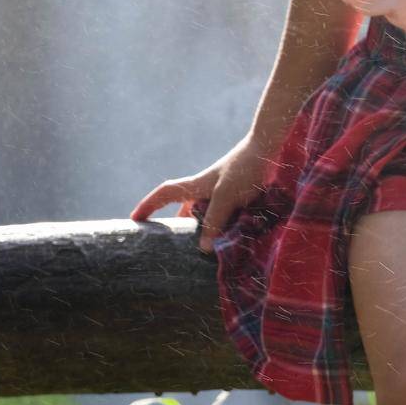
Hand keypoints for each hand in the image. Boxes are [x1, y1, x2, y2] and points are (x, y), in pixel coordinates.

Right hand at [128, 134, 274, 251]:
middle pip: (185, 210)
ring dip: (203, 232)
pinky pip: (225, 219)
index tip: (135, 219)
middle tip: (172, 250)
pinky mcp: (240, 199)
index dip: (148, 205)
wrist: (270, 149)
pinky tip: (230, 246)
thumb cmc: (245, 168)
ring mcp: (224, 194)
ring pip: (206, 217)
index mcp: (197, 185)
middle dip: (177, 228)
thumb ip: (214, 221)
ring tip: (201, 255)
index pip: (165, 193)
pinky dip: (223, 231)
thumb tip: (202, 249)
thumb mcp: (227, 195)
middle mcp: (207, 190)